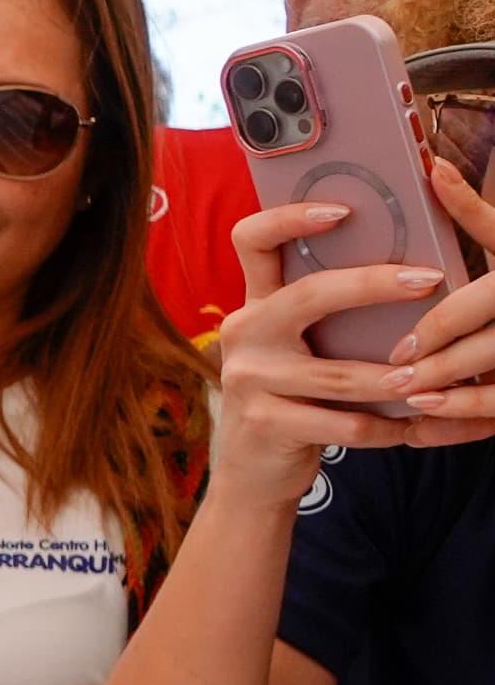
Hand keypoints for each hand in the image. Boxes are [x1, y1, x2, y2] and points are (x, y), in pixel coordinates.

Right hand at [209, 196, 494, 502]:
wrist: (252, 475)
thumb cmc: (292, 399)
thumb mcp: (296, 350)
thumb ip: (328, 317)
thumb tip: (416, 272)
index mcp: (256, 305)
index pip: (252, 241)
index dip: (290, 217)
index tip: (343, 209)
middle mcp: (244, 333)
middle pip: (308, 295)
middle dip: (374, 285)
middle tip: (428, 279)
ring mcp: (249, 380)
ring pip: (339, 375)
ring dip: (398, 378)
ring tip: (442, 377)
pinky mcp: (264, 424)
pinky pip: (345, 426)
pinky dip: (392, 429)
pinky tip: (424, 427)